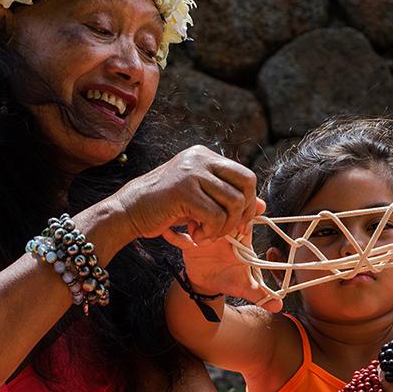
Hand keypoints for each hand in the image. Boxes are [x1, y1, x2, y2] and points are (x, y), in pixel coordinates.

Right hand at [112, 146, 258, 243]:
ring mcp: (192, 172)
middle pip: (247, 183)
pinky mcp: (184, 190)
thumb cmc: (162, 206)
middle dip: (245, 212)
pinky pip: (216, 216)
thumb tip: (264, 205)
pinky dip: (211, 232)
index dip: (249, 201)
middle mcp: (200, 158)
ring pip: (234, 202)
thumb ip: (227, 198)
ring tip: (207, 234)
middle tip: (230, 230)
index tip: (240, 222)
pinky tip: (196, 235)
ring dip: (225, 227)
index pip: (244, 175)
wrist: (128, 210)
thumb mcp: (199, 198)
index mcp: (204, 156)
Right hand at [163, 209, 282, 312]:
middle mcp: (222, 230)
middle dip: (218, 218)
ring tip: (197, 239)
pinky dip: (172, 234)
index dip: (243, 219)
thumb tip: (278, 306)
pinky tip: (167, 233)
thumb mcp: (245, 286)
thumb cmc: (229, 278)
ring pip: (199, 218)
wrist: (208, 284)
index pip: (245, 216)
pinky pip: (178, 235)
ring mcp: (204, 234)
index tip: (239, 230)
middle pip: (221, 212)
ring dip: (196, 224)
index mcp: (239, 235)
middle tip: (216, 234)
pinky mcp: (188, 242)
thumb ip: (261, 293)